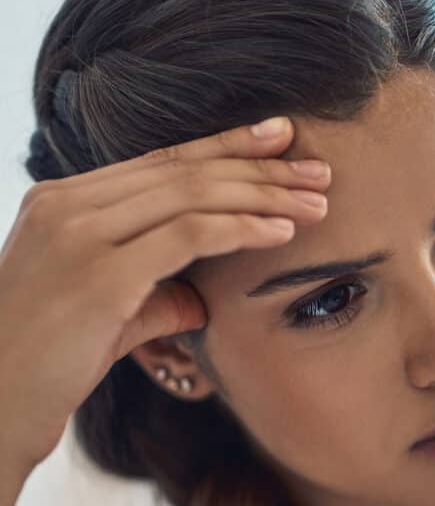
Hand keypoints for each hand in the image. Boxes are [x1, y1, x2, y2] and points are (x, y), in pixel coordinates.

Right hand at [0, 117, 329, 473]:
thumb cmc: (44, 367)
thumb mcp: (104, 316)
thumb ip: (152, 297)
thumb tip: (200, 300)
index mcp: (61, 201)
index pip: (161, 162)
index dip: (226, 146)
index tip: (280, 138)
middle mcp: (66, 205)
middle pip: (184, 170)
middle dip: (260, 167)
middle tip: (319, 169)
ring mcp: (79, 235)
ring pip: (193, 194)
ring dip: (264, 195)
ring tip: (318, 201)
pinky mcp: (99, 275)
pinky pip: (189, 236)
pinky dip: (243, 229)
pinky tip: (283, 231)